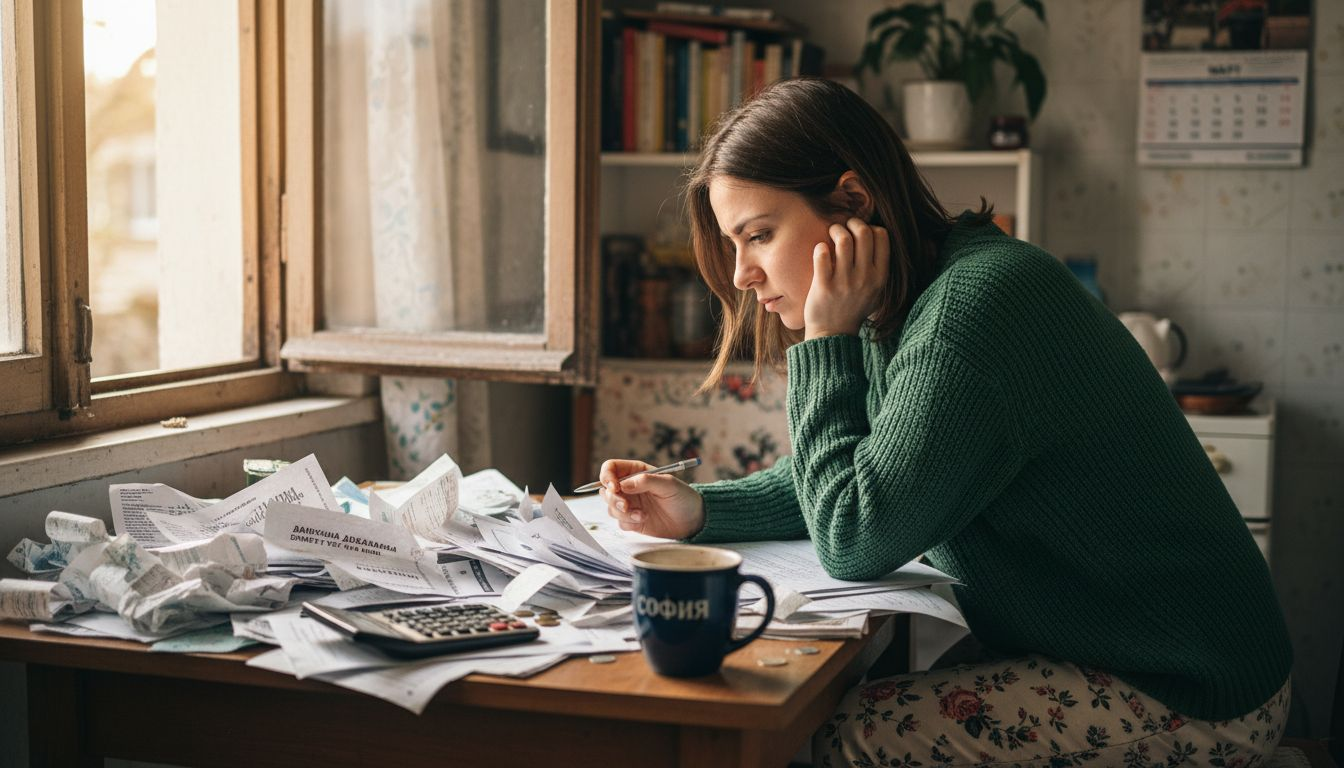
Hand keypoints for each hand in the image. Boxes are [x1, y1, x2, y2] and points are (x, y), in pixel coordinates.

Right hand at [598, 459, 704, 539]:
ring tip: (641, 515)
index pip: (611, 468)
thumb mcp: (669, 485)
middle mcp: (629, 487)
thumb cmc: (683, 497)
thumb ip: (647, 481)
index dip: (607, 476)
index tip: (615, 487)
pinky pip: (620, 522)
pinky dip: (628, 522)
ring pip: (611, 507)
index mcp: (636, 471)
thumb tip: (624, 484)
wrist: (693, 520)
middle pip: (606, 490)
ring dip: (622, 513)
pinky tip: (643, 520)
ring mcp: (630, 504)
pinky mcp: (632, 521)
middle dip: (614, 499)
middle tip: (626, 506)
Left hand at [803, 218, 888, 339]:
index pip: (882, 236)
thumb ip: (878, 266)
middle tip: (843, 227)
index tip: (859, 231)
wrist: (833, 334)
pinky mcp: (824, 287)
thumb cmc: (853, 307)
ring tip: (831, 234)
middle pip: (864, 232)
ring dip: (836, 230)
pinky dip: (820, 247)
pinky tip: (820, 250)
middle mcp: (865, 278)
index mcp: (880, 276)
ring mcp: (845, 282)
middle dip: (852, 222)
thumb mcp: (876, 290)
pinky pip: (822, 255)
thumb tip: (874, 234)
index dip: (869, 227)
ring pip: (844, 240)